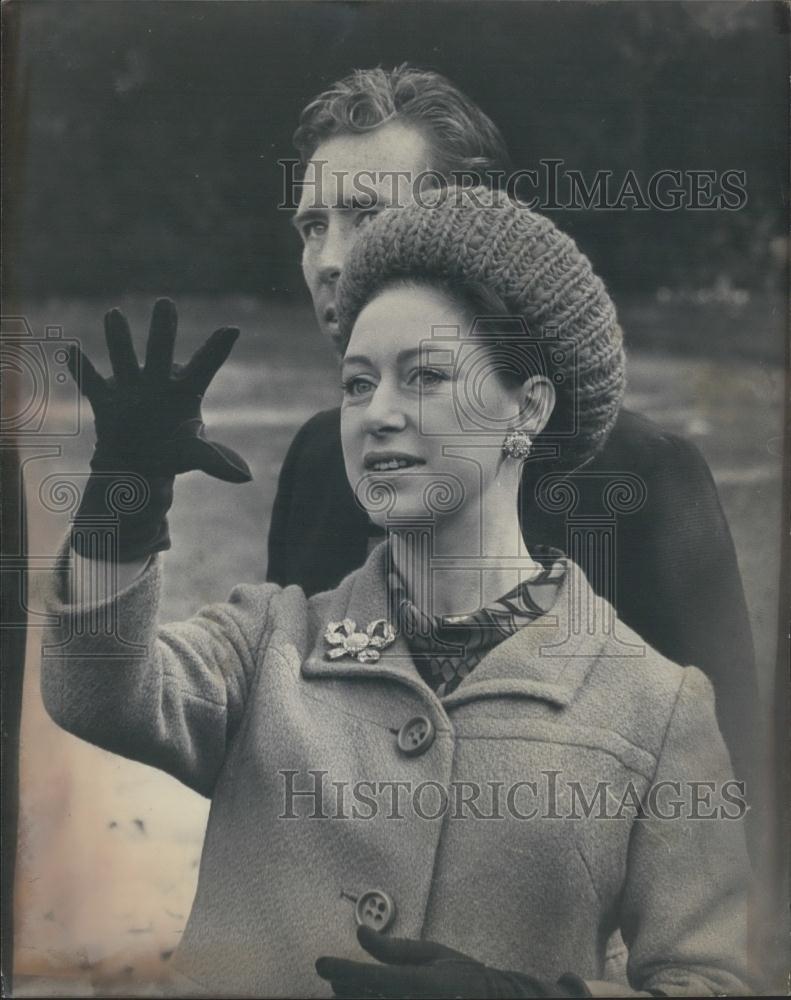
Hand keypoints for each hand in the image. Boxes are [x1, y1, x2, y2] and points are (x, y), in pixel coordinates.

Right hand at [68, 298, 250, 561]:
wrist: (137, 466)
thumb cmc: (172, 453)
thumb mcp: (193, 454)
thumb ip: (215, 460)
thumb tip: (246, 477)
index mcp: (186, 391)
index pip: (206, 366)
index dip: (217, 349)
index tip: (232, 330)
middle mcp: (158, 382)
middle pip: (161, 351)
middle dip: (163, 330)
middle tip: (166, 304)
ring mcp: (131, 387)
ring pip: (124, 358)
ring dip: (118, 339)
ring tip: (114, 314)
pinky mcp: (106, 400)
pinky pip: (91, 381)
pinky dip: (81, 368)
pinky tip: (72, 349)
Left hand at [315, 925, 590, 997]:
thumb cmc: (463, 976)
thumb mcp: (433, 954)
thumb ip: (395, 949)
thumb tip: (361, 935)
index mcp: (422, 984)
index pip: (372, 978)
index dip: (341, 970)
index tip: (321, 963)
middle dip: (343, 988)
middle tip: (335, 976)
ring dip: (353, 999)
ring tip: (345, 989)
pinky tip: (367, 996)